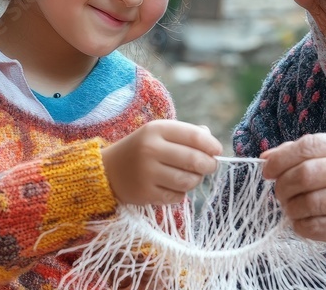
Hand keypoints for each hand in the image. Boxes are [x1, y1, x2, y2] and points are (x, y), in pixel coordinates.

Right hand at [102, 120, 221, 205]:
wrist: (108, 170)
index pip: (194, 136)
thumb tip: (213, 144)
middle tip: (211, 166)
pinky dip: (181, 193)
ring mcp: (146, 173)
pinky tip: (173, 186)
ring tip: (192, 176)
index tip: (217, 151)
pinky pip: (177, 197)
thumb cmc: (142, 149)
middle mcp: (150, 149)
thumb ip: (186, 134)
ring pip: (188, 181)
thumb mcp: (159, 133)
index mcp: (156, 129)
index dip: (212, 145)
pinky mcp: (145, 194)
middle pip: (194, 160)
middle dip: (209, 165)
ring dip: (196, 180)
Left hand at [261, 133, 325, 256]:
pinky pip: (318, 229)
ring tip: (291, 206)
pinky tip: (303, 221)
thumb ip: (309, 151)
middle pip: (306, 176)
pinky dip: (301, 226)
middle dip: (283, 185)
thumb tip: (267, 158)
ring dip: (290, 207)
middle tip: (279, 191)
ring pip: (310, 205)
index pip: (310, 146)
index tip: (267, 169)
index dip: (281, 159)